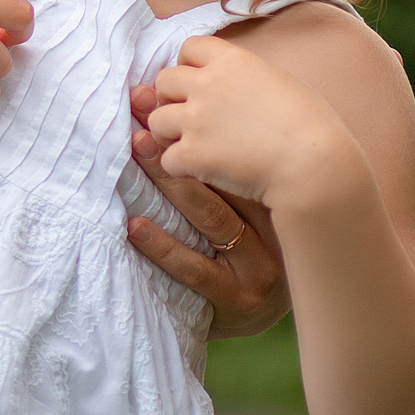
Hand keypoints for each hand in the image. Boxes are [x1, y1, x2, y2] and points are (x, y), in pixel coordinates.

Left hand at [126, 84, 291, 337]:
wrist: (254, 319)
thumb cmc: (244, 253)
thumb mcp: (249, 211)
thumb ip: (227, 167)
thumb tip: (174, 107)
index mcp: (281, 204)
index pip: (238, 157)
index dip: (197, 125)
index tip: (158, 95)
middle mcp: (277, 233)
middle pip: (224, 179)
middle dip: (176, 144)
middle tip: (140, 111)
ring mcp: (259, 270)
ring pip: (211, 218)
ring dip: (168, 181)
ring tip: (136, 150)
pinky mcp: (236, 301)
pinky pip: (194, 268)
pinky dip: (161, 245)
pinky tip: (133, 224)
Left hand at [141, 36, 359, 207]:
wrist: (314, 165)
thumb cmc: (312, 126)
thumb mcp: (281, 82)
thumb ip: (246, 76)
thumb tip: (232, 81)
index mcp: (232, 62)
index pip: (190, 47)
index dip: (189, 65)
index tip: (199, 83)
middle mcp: (207, 85)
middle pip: (164, 81)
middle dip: (172, 98)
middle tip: (190, 117)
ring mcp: (197, 119)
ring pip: (156, 120)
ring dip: (169, 134)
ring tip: (192, 145)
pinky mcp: (193, 154)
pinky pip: (167, 159)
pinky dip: (180, 167)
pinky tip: (201, 170)